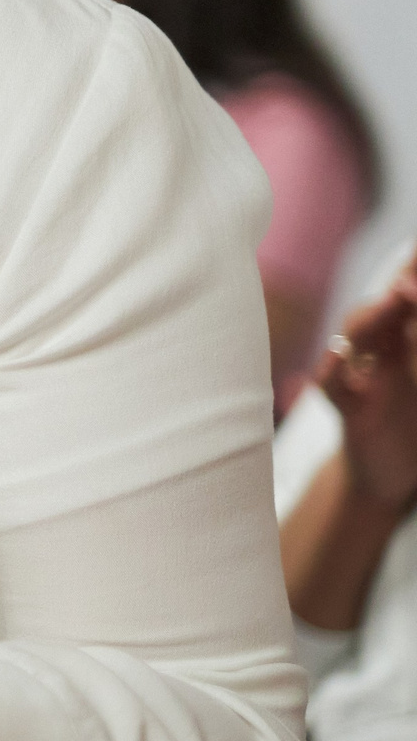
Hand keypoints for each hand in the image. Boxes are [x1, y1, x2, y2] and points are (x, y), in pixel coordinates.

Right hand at [319, 263, 416, 511]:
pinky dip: (332, 370)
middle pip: (375, 316)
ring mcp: (361, 382)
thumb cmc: (409, 431)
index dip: (406, 280)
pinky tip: (339, 355)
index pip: (402, 309)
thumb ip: (411, 345)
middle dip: (392, 296)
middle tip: (406, 283)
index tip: (411, 262)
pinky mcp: (349, 411)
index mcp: (404, 352)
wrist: (388, 478)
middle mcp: (381, 361)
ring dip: (370, 319)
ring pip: (353, 340)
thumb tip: (406, 297)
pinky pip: (333, 386)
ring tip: (392, 300)